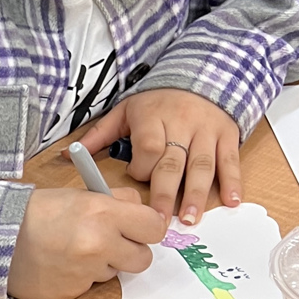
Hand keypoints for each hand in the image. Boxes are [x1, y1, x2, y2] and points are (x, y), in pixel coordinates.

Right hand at [9, 186, 166, 298]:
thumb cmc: (37, 213)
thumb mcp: (79, 195)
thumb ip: (114, 201)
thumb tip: (141, 210)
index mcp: (103, 212)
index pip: (155, 226)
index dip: (148, 227)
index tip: (139, 228)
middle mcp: (99, 243)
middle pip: (143, 258)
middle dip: (130, 251)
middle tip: (111, 242)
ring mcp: (86, 271)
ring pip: (116, 272)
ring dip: (102, 264)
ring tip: (74, 250)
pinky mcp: (74, 291)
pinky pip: (91, 285)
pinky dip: (81, 276)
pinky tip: (61, 264)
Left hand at [78, 90, 241, 224]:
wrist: (199, 76)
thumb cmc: (157, 103)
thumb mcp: (125, 111)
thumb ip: (99, 134)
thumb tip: (66, 155)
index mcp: (152, 117)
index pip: (149, 147)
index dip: (143, 168)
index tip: (137, 178)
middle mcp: (181, 124)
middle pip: (174, 162)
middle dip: (166, 193)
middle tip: (160, 221)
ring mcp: (206, 130)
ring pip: (202, 165)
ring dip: (197, 193)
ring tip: (191, 218)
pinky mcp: (227, 136)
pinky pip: (229, 160)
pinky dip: (232, 181)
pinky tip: (232, 201)